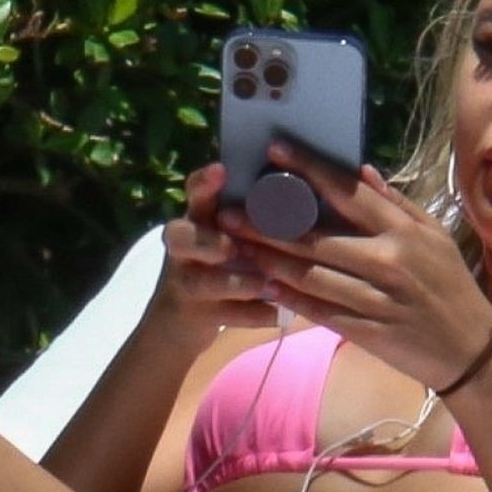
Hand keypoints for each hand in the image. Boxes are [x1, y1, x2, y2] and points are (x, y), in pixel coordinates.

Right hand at [150, 162, 282, 334]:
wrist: (179, 321)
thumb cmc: (219, 262)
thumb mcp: (228, 234)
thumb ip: (256, 214)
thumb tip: (311, 184)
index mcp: (198, 219)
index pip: (194, 193)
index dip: (204, 183)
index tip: (221, 171)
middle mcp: (185, 248)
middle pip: (179, 236)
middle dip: (206, 240)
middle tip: (230, 246)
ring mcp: (186, 282)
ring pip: (201, 281)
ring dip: (237, 282)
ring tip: (270, 286)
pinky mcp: (195, 316)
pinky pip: (225, 316)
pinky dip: (254, 316)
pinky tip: (279, 315)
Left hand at [218, 141, 491, 389]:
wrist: (472, 350)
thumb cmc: (450, 286)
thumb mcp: (433, 237)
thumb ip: (395, 204)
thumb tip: (360, 171)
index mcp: (404, 231)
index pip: (348, 192)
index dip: (308, 170)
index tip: (274, 152)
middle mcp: (390, 261)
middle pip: (316, 237)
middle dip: (267, 224)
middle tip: (228, 213)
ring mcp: (378, 299)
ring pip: (311, 276)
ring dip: (269, 261)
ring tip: (235, 247)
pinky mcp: (369, 332)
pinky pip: (321, 312)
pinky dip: (290, 298)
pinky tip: (264, 285)